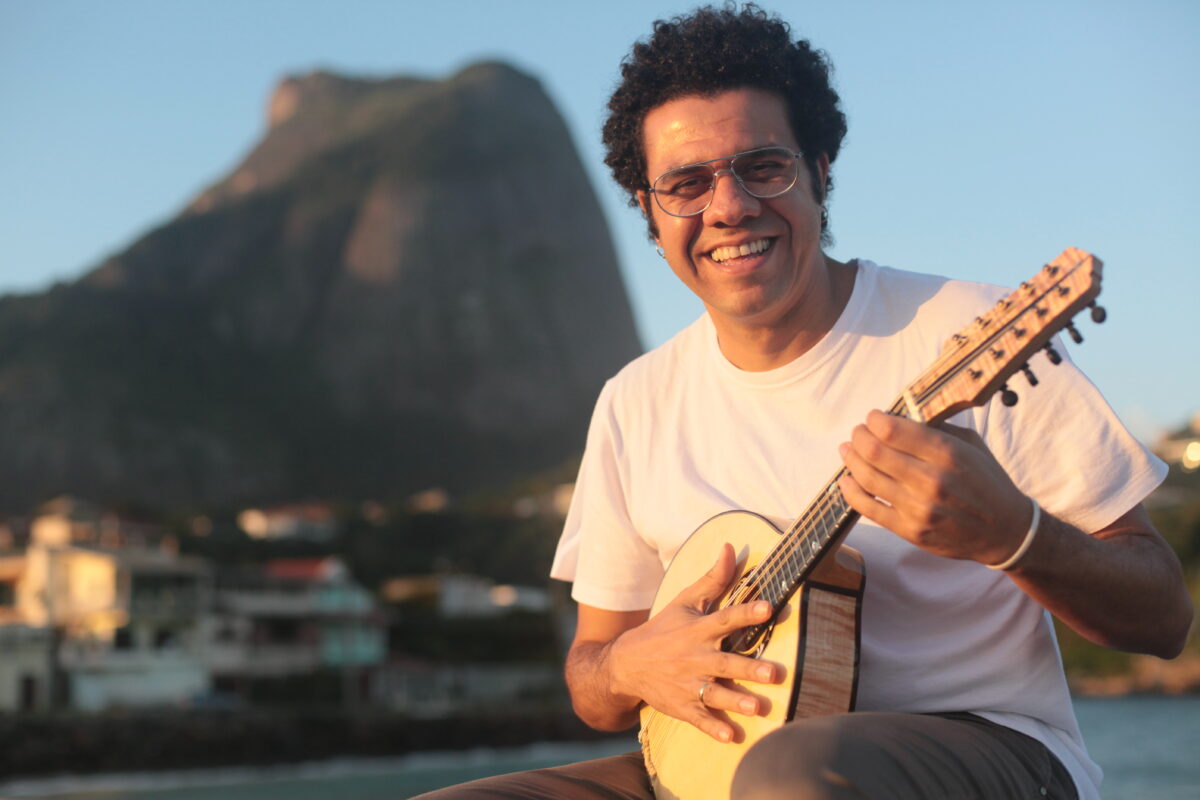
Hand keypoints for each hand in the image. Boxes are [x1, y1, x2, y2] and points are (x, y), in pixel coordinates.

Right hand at [608, 543, 780, 742]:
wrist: (626, 664)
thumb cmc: (664, 629)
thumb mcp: (684, 601)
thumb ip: (712, 579)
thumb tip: (731, 547)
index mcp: (698, 630)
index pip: (725, 618)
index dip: (746, 613)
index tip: (768, 607)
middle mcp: (695, 658)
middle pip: (725, 663)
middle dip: (748, 669)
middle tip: (773, 673)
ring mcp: (688, 684)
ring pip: (715, 694)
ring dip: (736, 702)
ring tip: (757, 707)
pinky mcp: (683, 706)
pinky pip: (700, 719)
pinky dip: (714, 729)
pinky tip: (732, 737)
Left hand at [837, 409, 1032, 564]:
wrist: (1006, 531)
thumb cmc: (987, 482)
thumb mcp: (971, 444)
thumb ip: (935, 430)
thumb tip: (898, 417)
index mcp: (947, 454)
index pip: (893, 430)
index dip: (874, 420)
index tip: (872, 417)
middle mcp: (931, 480)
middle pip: (874, 451)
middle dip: (859, 436)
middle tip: (857, 432)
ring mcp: (919, 508)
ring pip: (867, 478)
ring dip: (851, 459)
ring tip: (848, 450)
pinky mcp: (910, 531)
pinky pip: (868, 508)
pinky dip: (851, 491)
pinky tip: (846, 480)